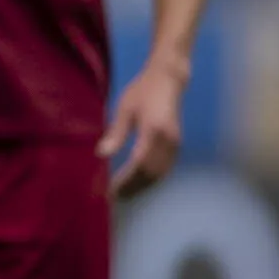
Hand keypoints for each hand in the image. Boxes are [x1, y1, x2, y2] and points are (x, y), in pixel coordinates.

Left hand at [98, 62, 184, 198]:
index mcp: (153, 131)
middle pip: (151, 173)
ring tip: (125, 193)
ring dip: (143, 186)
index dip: (126, 180)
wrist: (168, 80)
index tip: (111, 190)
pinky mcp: (177, 144)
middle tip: (116, 197)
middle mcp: (168, 141)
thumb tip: (101, 155)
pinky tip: (139, 182)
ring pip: (160, 173)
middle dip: (133, 187)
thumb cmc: (142, 91)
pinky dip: (152, 178)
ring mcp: (175, 144)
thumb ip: (116, 133)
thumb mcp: (124, 109)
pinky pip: (165, 168)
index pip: (139, 164)